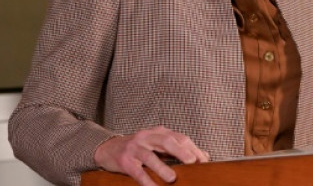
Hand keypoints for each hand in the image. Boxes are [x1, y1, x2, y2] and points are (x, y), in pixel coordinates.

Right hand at [93, 126, 209, 185]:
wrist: (108, 148)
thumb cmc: (140, 148)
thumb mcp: (159, 144)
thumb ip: (178, 149)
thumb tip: (204, 156)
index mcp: (159, 132)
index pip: (179, 138)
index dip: (193, 148)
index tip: (204, 160)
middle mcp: (147, 137)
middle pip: (166, 141)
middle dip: (181, 151)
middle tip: (192, 162)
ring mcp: (134, 148)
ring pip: (150, 156)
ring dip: (162, 168)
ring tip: (173, 178)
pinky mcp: (124, 161)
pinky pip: (137, 172)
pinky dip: (146, 181)